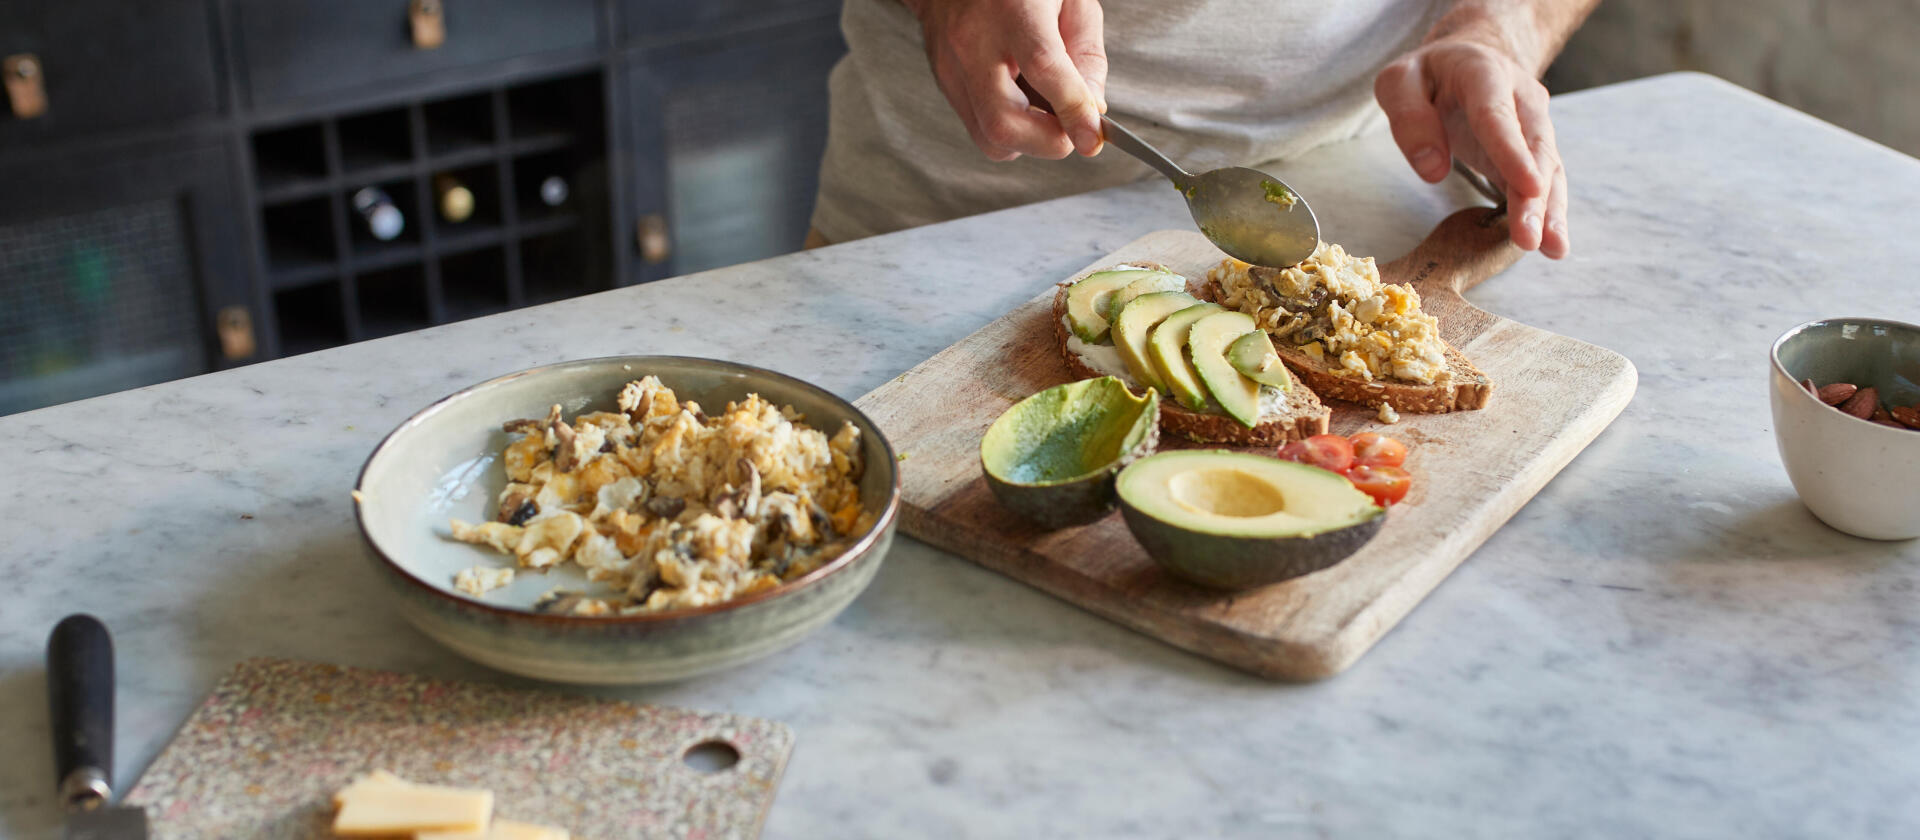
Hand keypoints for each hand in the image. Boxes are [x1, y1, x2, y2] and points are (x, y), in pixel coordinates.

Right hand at [909, 0, 1106, 160]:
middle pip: (1003, 122)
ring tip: (1044, 110)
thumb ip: (1087, 55)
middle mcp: (974, 41)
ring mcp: (952, 65)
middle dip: (1046, 143)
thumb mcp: (1071, 0)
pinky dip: (1009, 126)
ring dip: (1027, 140)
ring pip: (988, 138)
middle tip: (1070, 130)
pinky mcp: (944, 81)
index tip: (1092, 138)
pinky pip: (978, 126)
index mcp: (1013, 11)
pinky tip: (1020, 99)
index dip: (1072, 111)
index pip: (1042, 69)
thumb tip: (1091, 110)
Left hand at [1375, 37, 1569, 257]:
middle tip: (1532, 236)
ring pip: (1548, 167)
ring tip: (1552, 248)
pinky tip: (1552, 243)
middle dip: (1535, 195)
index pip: (1498, 115)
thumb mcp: (1399, 83)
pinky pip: (1544, 181)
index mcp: (1483, 73)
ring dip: (1549, 210)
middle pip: (1533, 146)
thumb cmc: (1429, 75)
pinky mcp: (1531, 151)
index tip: (1528, 187)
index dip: (1513, 152)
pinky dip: (1549, 212)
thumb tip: (1432, 170)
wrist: (1468, 58)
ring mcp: (1532, 124)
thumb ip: (1410, 118)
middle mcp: (1520, 97)